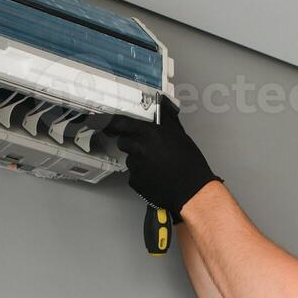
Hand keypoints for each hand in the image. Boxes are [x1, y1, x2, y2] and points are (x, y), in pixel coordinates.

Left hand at [102, 100, 221, 223]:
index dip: (111, 122)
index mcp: (149, 134)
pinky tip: (155, 176)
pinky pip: (133, 175)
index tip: (105, 122)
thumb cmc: (189, 164)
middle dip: (132, 143)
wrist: (191, 191)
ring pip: (130, 159)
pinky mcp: (135, 182)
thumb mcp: (180, 135)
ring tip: (157, 165)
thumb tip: (163, 106)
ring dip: (138, 160)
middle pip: (123, 142)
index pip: (121, 123)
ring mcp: (135, 166)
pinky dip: (141, 175)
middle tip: (148, 148)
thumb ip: (167, 120)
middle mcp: (139, 148)